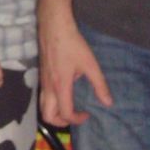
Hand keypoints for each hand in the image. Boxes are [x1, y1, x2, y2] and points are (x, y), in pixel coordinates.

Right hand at [38, 12, 111, 126]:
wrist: (54, 27)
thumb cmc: (72, 44)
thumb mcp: (90, 64)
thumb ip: (99, 85)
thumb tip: (108, 103)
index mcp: (61, 87)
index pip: (65, 113)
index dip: (77, 119)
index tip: (87, 114)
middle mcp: (48, 88)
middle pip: (48, 116)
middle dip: (61, 122)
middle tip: (74, 116)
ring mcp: (42, 82)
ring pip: (43, 108)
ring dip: (54, 114)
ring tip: (68, 108)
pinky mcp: (41, 76)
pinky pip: (43, 97)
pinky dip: (51, 104)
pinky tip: (63, 94)